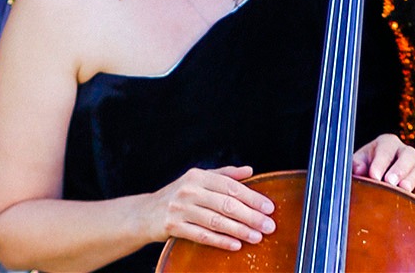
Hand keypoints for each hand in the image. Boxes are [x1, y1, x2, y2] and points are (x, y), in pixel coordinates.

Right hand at [147, 165, 275, 251]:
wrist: (145, 213)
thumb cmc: (178, 195)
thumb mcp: (198, 180)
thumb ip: (224, 175)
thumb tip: (250, 170)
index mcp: (198, 176)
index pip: (231, 186)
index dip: (252, 197)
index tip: (269, 207)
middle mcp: (189, 190)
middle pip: (226, 204)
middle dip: (251, 216)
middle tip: (269, 226)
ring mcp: (180, 209)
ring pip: (216, 221)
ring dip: (239, 230)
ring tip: (257, 237)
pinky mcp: (173, 227)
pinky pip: (202, 236)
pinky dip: (220, 241)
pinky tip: (236, 245)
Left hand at [352, 134, 414, 202]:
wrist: (375, 174)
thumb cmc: (366, 165)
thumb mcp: (358, 161)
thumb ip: (356, 164)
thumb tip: (359, 170)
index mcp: (388, 143)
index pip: (386, 150)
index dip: (380, 163)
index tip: (373, 176)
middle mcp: (404, 152)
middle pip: (407, 156)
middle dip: (398, 169)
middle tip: (389, 182)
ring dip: (410, 181)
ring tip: (403, 190)